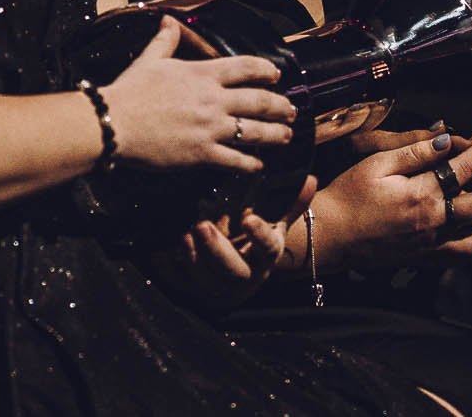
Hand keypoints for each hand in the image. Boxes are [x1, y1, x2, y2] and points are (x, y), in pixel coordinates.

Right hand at [100, 18, 295, 172]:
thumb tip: (169, 21)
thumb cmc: (130, 90)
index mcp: (202, 74)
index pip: (245, 68)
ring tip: (287, 136)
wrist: (114, 123)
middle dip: (281, 106)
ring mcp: (210, 128)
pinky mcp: (202, 154)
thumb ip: (165, 41)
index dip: (266, 71)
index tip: (277, 75)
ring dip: (275, 134)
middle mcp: (213, 100)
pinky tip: (258, 165)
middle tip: (292, 110)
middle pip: (260, 101)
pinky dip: (250, 163)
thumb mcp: (149, 60)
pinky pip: (235, 160)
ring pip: (255, 131)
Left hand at [148, 176, 314, 311]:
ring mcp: (221, 286)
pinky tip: (160, 255)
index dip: (259, 235)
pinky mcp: (198, 291)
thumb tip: (310, 179)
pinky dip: (171, 270)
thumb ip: (290, 202)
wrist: (244, 268)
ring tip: (185, 235)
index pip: (268, 248)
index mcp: (266, 256)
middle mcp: (246, 275)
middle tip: (201, 225)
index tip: (248, 218)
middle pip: (234, 270)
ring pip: (207, 281)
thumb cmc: (258, 236)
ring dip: (194, 259)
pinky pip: (182, 285)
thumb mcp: (276, 220)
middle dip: (217, 250)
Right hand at [315, 122, 471, 271]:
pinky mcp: (426, 257)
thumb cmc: (348, 196)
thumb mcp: (377, 163)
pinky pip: (464, 255)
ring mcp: (431, 244)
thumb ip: (415, 151)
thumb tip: (447, 139)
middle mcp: (433, 223)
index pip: (461, 169)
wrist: (330, 235)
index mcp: (422, 195)